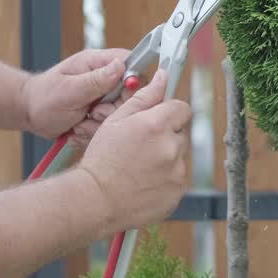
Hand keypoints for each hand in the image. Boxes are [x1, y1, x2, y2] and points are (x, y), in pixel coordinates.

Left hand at [21, 47, 132, 143]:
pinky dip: (94, 132)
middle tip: (92, 113)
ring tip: (80, 122)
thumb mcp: (69, 90)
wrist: (30, 114)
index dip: (132, 81)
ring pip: (120, 114)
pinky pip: (109, 126)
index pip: (131, 64)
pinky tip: (78, 129)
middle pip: (130, 94)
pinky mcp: (101, 113)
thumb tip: (121, 66)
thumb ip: (96, 80)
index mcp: (98, 62)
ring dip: (100, 124)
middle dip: (112, 110)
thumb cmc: (43, 97)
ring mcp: (104, 96)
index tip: (120, 96)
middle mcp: (104, 78)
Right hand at [77, 70, 192, 231]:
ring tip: (139, 167)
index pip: (182, 108)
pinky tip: (143, 182)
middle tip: (140, 147)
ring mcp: (177, 172)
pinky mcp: (177, 192)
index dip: (170, 113)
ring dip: (166, 158)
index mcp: (158, 125)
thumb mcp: (117, 121)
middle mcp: (172, 147)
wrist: (95, 200)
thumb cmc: (102, 159)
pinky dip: (165, 179)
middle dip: (166, 136)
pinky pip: (177, 179)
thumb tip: (163, 77)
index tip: (158, 120)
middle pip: (181, 133)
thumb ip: (144, 97)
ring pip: (179, 157)